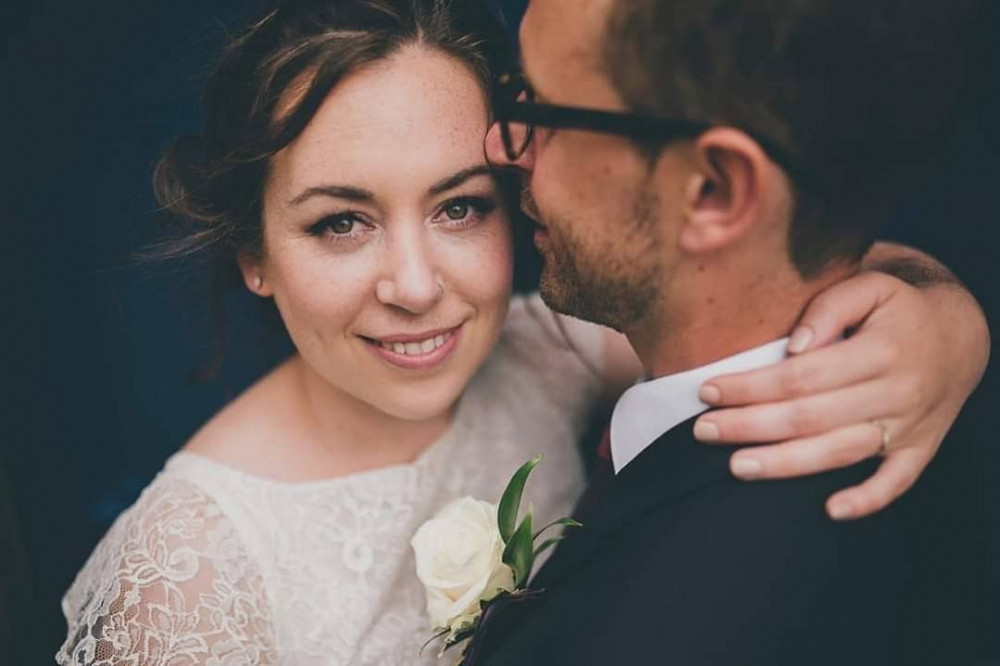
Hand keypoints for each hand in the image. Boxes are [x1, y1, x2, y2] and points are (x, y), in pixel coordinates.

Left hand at [693, 271, 988, 519]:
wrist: (959, 335)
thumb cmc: (898, 309)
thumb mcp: (871, 286)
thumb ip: (830, 306)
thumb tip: (795, 344)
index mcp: (881, 351)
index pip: (802, 376)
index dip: (752, 386)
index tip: (709, 390)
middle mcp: (896, 392)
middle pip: (810, 417)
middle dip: (750, 425)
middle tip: (704, 430)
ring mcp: (908, 426)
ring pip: (840, 452)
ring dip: (785, 464)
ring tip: (737, 466)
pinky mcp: (919, 450)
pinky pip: (896, 483)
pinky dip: (867, 500)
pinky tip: (830, 510)